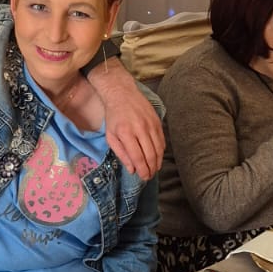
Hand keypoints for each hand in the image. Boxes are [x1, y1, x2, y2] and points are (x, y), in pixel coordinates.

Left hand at [91, 60, 164, 178]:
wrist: (123, 94)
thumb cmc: (114, 116)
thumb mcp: (111, 136)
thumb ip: (121, 153)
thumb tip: (132, 169)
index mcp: (126, 133)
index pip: (137, 157)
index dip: (142, 170)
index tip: (143, 177)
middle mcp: (140, 129)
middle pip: (150, 154)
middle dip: (151, 169)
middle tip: (149, 176)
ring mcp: (150, 124)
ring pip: (158, 149)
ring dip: (157, 162)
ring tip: (154, 169)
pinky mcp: (157, 121)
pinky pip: (162, 140)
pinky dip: (161, 151)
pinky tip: (158, 157)